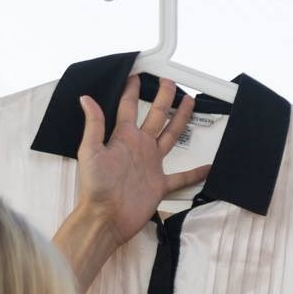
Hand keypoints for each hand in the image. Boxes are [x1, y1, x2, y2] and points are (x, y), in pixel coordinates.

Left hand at [77, 76, 211, 241]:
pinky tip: (206, 167)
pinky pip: (181, 177)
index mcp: (123, 138)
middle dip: (162, 98)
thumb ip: (94, 124)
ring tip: (188, 104)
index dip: (131, 90)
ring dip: (179, 120)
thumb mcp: (90, 151)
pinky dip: (195, 173)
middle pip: (155, 116)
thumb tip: (86, 98)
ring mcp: (150, 165)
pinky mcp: (159, 185)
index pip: (128, 107)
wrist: (106, 218)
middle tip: (168, 83)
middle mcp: (138, 148)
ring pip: (170, 136)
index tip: (136, 76)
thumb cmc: (95, 188)